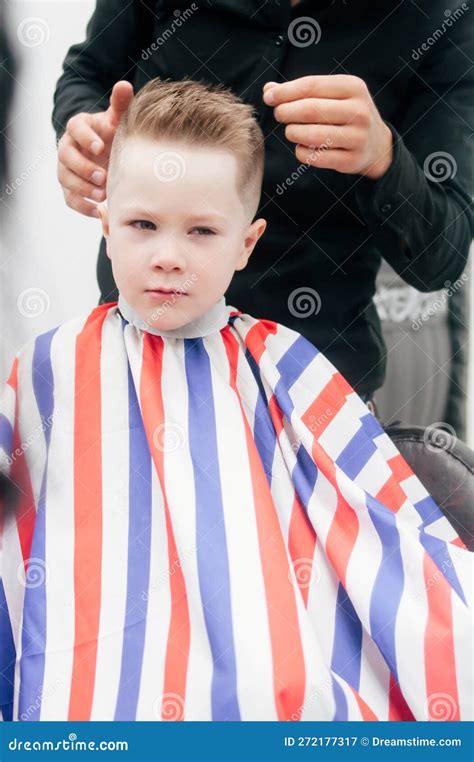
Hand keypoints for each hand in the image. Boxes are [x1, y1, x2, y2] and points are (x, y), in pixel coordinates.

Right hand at [57, 80, 133, 216]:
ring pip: (65, 179)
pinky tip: (97, 210)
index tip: (101, 147)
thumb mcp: (118, 119)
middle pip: (65, 157)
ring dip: (82, 188)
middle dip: (83, 168)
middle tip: (103, 177)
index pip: (75, 128)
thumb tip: (124, 85)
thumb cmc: (112, 133)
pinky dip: (82, 206)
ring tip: (102, 195)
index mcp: (78, 128)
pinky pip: (69, 199)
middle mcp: (67, 147)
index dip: (86, 137)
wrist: (107, 152)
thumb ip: (120, 104)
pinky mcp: (69, 187)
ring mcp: (66, 168)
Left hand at [263, 75, 392, 179]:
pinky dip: (301, 152)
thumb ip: (302, 91)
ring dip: (293, 133)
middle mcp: (359, 111)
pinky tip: (301, 147)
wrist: (377, 145)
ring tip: (291, 131)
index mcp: (353, 87)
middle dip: (287, 112)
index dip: (285, 92)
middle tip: (279, 115)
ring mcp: (357, 137)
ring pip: (312, 135)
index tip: (268, 97)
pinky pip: (316, 157)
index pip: (311, 86)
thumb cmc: (346, 115)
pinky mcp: (351, 160)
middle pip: (310, 110)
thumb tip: (268, 90)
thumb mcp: (333, 95)